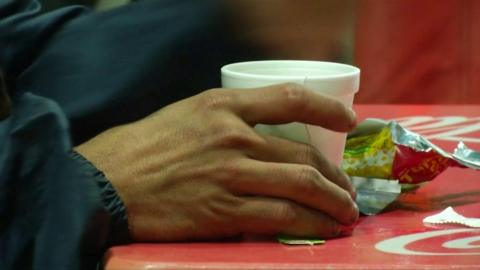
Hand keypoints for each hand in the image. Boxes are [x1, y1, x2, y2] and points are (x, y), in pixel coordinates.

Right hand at [75, 83, 357, 240]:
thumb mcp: (188, 113)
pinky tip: (321, 227)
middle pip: (304, 154)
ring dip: (333, 202)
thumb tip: (269, 134)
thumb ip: (229, 118)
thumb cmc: (145, 146)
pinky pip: (281, 216)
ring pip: (302, 186)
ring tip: (345, 211)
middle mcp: (233, 137)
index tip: (348, 120)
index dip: (328, 108)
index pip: (292, 98)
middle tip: (346, 190)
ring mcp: (230, 174)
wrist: (107, 181)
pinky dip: (309, 223)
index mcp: (223, 106)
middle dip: (336, 177)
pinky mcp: (224, 210)